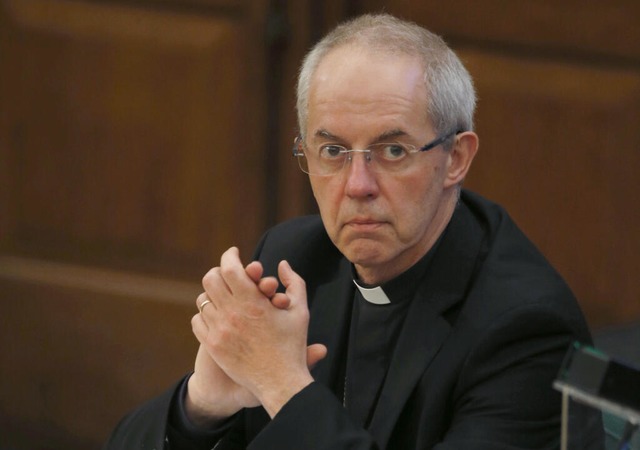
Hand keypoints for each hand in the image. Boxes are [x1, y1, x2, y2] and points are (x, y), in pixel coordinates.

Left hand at [193, 247, 322, 417]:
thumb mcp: (300, 311)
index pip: (230, 268)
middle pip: (211, 279)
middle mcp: (232, 313)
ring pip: (202, 300)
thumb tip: (283, 264)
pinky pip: (198, 321)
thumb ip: (294, 283)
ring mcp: (219, 330)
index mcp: (253, 302)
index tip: (234, 253)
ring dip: (213, 294)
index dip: (230, 256)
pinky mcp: (212, 346)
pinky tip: (218, 315)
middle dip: (219, 272)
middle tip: (228, 273)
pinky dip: (206, 314)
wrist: (279, 382)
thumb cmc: (292, 346)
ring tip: (223, 295)